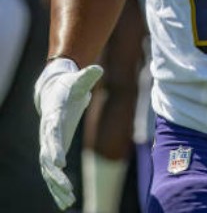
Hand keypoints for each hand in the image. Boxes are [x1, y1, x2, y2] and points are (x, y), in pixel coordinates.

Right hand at [34, 58, 102, 209]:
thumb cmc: (68, 87)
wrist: (53, 92)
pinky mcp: (52, 152)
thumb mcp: (78, 81)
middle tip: (68, 188)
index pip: (52, 133)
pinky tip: (65, 202)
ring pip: (48, 170)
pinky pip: (51, 174)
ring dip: (56, 186)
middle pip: (47, 158)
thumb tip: (98, 68)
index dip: (55, 147)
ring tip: (68, 201)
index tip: (60, 163)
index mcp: (53, 116)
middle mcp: (47, 133)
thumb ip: (87, 76)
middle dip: (56, 175)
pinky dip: (56, 187)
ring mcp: (47, 144)